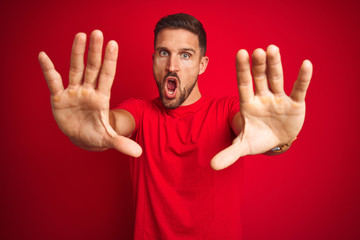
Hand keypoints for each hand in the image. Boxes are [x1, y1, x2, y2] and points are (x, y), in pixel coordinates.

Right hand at [39, 30, 141, 156]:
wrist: (83, 138)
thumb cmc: (97, 134)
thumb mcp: (108, 138)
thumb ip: (122, 143)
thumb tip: (139, 153)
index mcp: (102, 97)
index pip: (107, 75)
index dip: (110, 61)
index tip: (113, 44)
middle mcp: (89, 91)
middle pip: (92, 68)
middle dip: (94, 52)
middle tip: (97, 33)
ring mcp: (74, 92)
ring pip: (75, 70)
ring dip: (76, 54)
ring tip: (79, 36)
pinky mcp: (60, 98)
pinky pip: (54, 82)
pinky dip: (49, 70)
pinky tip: (43, 56)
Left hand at [211, 45, 311, 169]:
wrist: (275, 141)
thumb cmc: (257, 138)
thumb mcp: (243, 146)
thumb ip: (229, 154)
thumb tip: (211, 166)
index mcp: (248, 104)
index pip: (243, 84)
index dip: (242, 70)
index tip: (240, 53)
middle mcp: (262, 97)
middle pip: (259, 78)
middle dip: (258, 66)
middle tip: (258, 51)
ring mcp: (278, 99)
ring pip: (276, 79)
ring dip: (276, 65)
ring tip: (273, 49)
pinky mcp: (295, 104)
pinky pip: (298, 89)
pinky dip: (302, 79)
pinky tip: (306, 65)